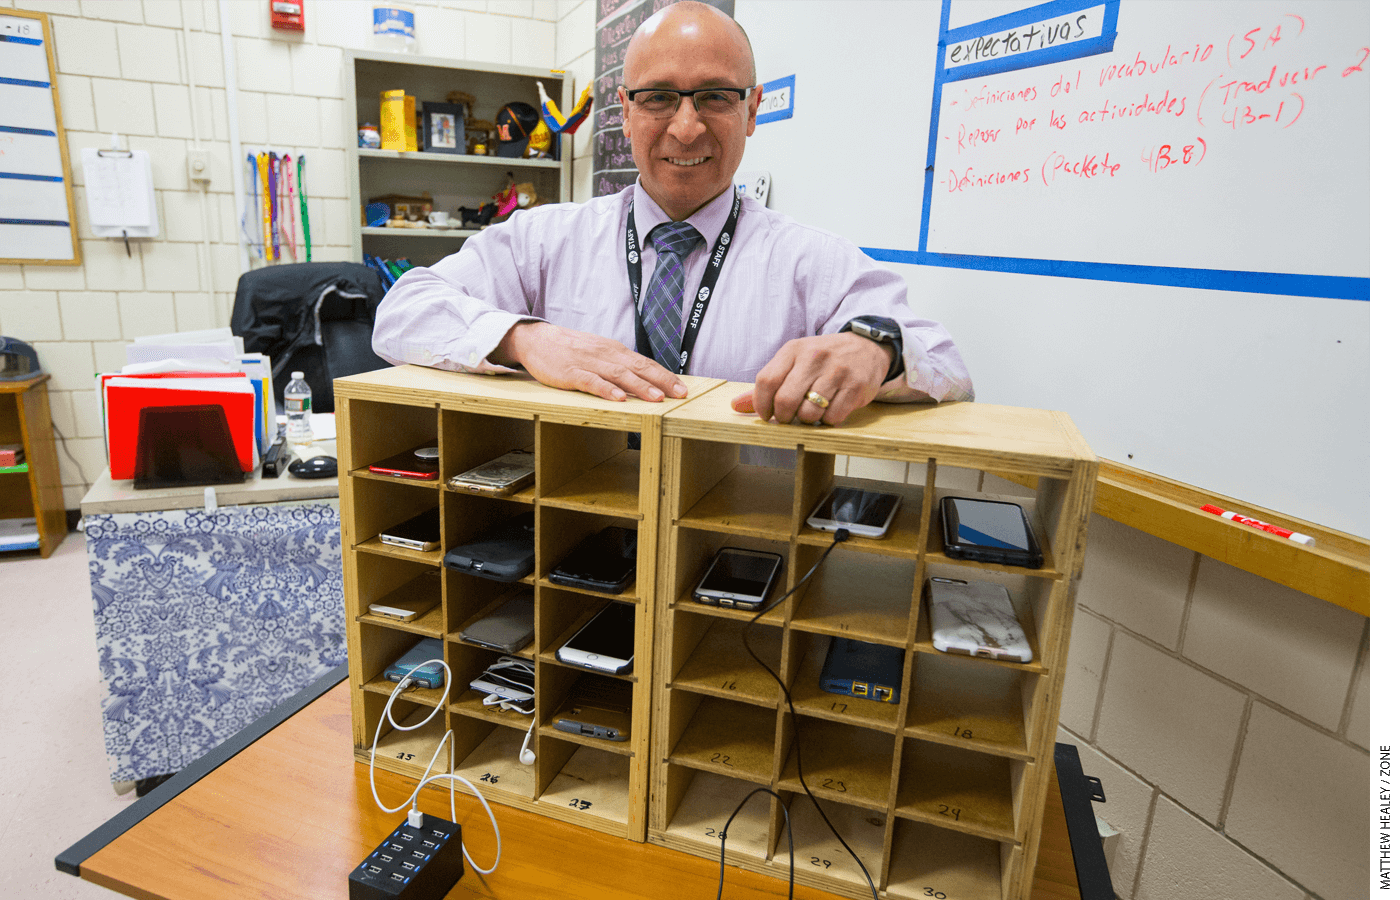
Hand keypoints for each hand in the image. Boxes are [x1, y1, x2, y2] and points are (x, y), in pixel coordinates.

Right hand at [496, 321, 686, 401]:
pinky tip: (618, 398)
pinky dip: (606, 389)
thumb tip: (646, 380)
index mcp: (615, 351)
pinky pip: (591, 381)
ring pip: (619, 374)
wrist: (537, 339)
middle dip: (662, 381)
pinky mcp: (571, 372)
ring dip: (639, 386)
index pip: (646, 363)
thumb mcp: (600, 353)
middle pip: (638, 367)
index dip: (666, 376)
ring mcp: (588, 363)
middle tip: (680, 394)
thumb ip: (620, 365)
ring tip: (656, 398)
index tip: (683, 388)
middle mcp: (606, 355)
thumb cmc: (572, 349)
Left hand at [730, 332, 892, 425]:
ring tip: (812, 412)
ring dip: (807, 420)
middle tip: (789, 417)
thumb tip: (736, 406)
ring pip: (809, 413)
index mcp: (793, 350)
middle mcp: (814, 358)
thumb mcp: (793, 361)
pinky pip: (833, 417)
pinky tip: (830, 410)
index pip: (766, 381)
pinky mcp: (856, 387)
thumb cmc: (823, 358)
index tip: (767, 414)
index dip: (761, 404)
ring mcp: (836, 372)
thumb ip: (767, 384)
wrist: (866, 347)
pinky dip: (828, 421)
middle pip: (785, 400)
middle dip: (783, 417)